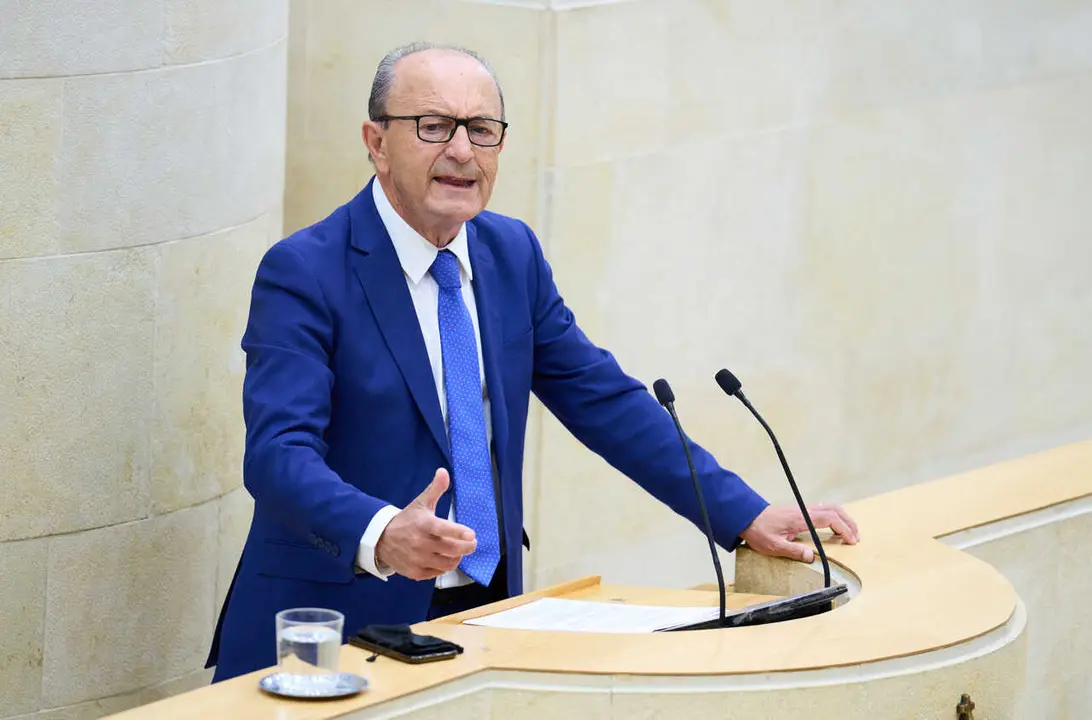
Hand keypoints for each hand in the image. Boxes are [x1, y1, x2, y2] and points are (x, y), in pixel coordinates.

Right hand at [375, 468, 476, 580]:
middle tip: (472, 543)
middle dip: (467, 547)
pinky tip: (445, 558)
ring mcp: (418, 559)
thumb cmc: (406, 520)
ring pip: (447, 563)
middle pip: (451, 549)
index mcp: (423, 524)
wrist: (382, 539)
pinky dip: (444, 566)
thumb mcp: (420, 503)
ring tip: (459, 551)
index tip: (471, 534)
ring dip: (457, 557)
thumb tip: (443, 471)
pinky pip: (438, 572)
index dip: (459, 532)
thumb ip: (435, 489)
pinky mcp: (415, 572)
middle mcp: (420, 543)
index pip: (444, 529)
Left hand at [740, 504, 858, 562]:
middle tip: (856, 537)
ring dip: (842, 518)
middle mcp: (804, 510)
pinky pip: (821, 510)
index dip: (844, 528)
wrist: (744, 517)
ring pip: (829, 508)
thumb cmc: (758, 531)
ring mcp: (801, 509)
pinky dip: (833, 517)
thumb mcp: (774, 546)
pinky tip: (833, 527)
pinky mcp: (798, 511)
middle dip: (848, 522)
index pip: (830, 518)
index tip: (852, 540)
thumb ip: (793, 551)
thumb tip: (811, 557)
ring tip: (848, 533)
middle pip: (834, 510)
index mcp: (801, 518)